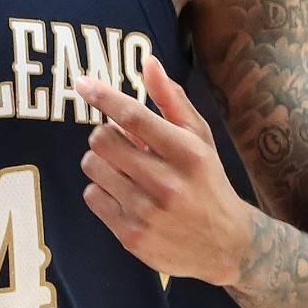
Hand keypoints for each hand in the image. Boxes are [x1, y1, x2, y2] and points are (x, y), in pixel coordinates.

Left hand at [75, 54, 251, 287]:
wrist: (226, 245)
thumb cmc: (207, 181)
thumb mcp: (200, 139)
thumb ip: (172, 101)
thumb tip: (148, 63)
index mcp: (187, 153)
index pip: (134, 116)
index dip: (103, 96)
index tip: (82, 83)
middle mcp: (167, 183)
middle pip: (103, 140)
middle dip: (106, 135)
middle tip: (121, 143)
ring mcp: (147, 212)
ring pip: (93, 167)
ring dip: (102, 162)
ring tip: (124, 170)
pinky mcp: (131, 236)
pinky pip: (92, 196)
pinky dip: (101, 190)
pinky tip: (123, 194)